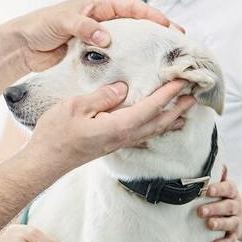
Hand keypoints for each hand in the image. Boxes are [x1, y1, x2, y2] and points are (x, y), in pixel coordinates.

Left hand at [8, 0, 181, 73]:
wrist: (22, 45)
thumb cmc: (40, 25)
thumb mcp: (63, 21)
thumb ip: (85, 27)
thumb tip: (107, 38)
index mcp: (98, 5)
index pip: (131, 8)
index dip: (151, 16)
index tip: (168, 26)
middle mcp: (102, 19)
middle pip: (135, 24)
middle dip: (155, 33)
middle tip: (175, 45)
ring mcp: (98, 37)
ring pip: (128, 42)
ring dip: (144, 49)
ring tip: (163, 61)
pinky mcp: (92, 53)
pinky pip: (115, 56)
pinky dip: (126, 62)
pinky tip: (138, 72)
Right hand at [28, 79, 195, 171]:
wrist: (45, 161)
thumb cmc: (56, 135)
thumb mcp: (75, 108)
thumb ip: (101, 97)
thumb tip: (122, 88)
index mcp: (117, 126)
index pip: (151, 107)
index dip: (169, 93)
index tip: (183, 79)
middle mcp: (123, 136)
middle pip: (160, 121)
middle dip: (179, 106)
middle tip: (196, 92)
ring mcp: (119, 142)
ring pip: (154, 130)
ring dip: (172, 117)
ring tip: (186, 108)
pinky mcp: (112, 144)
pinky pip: (143, 134)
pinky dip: (157, 126)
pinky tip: (159, 124)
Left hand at [197, 165, 241, 241]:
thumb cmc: (229, 199)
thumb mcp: (228, 188)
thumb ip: (221, 177)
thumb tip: (217, 162)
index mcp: (233, 193)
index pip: (229, 188)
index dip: (219, 188)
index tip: (208, 190)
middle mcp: (236, 207)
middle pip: (228, 206)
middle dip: (214, 208)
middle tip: (200, 211)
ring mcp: (237, 221)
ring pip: (230, 223)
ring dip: (220, 224)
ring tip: (209, 224)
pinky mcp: (235, 235)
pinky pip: (231, 240)